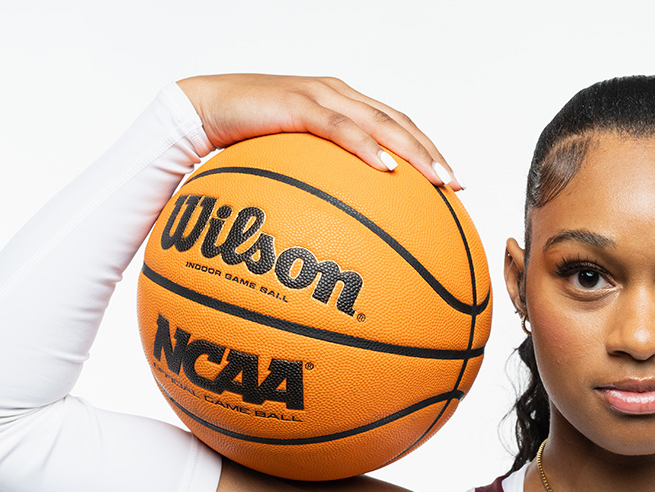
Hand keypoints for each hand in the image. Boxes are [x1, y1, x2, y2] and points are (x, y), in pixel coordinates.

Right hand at [176, 73, 461, 189]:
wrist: (199, 111)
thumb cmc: (241, 144)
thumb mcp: (286, 167)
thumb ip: (314, 185)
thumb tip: (333, 233)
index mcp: (341, 106)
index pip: (396, 125)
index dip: (426, 151)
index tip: (451, 185)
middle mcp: (338, 95)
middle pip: (398, 121)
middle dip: (430, 153)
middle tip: (454, 186)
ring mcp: (320, 96)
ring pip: (379, 121)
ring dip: (412, 150)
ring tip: (435, 179)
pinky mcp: (298, 103)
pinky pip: (339, 127)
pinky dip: (365, 146)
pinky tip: (385, 168)